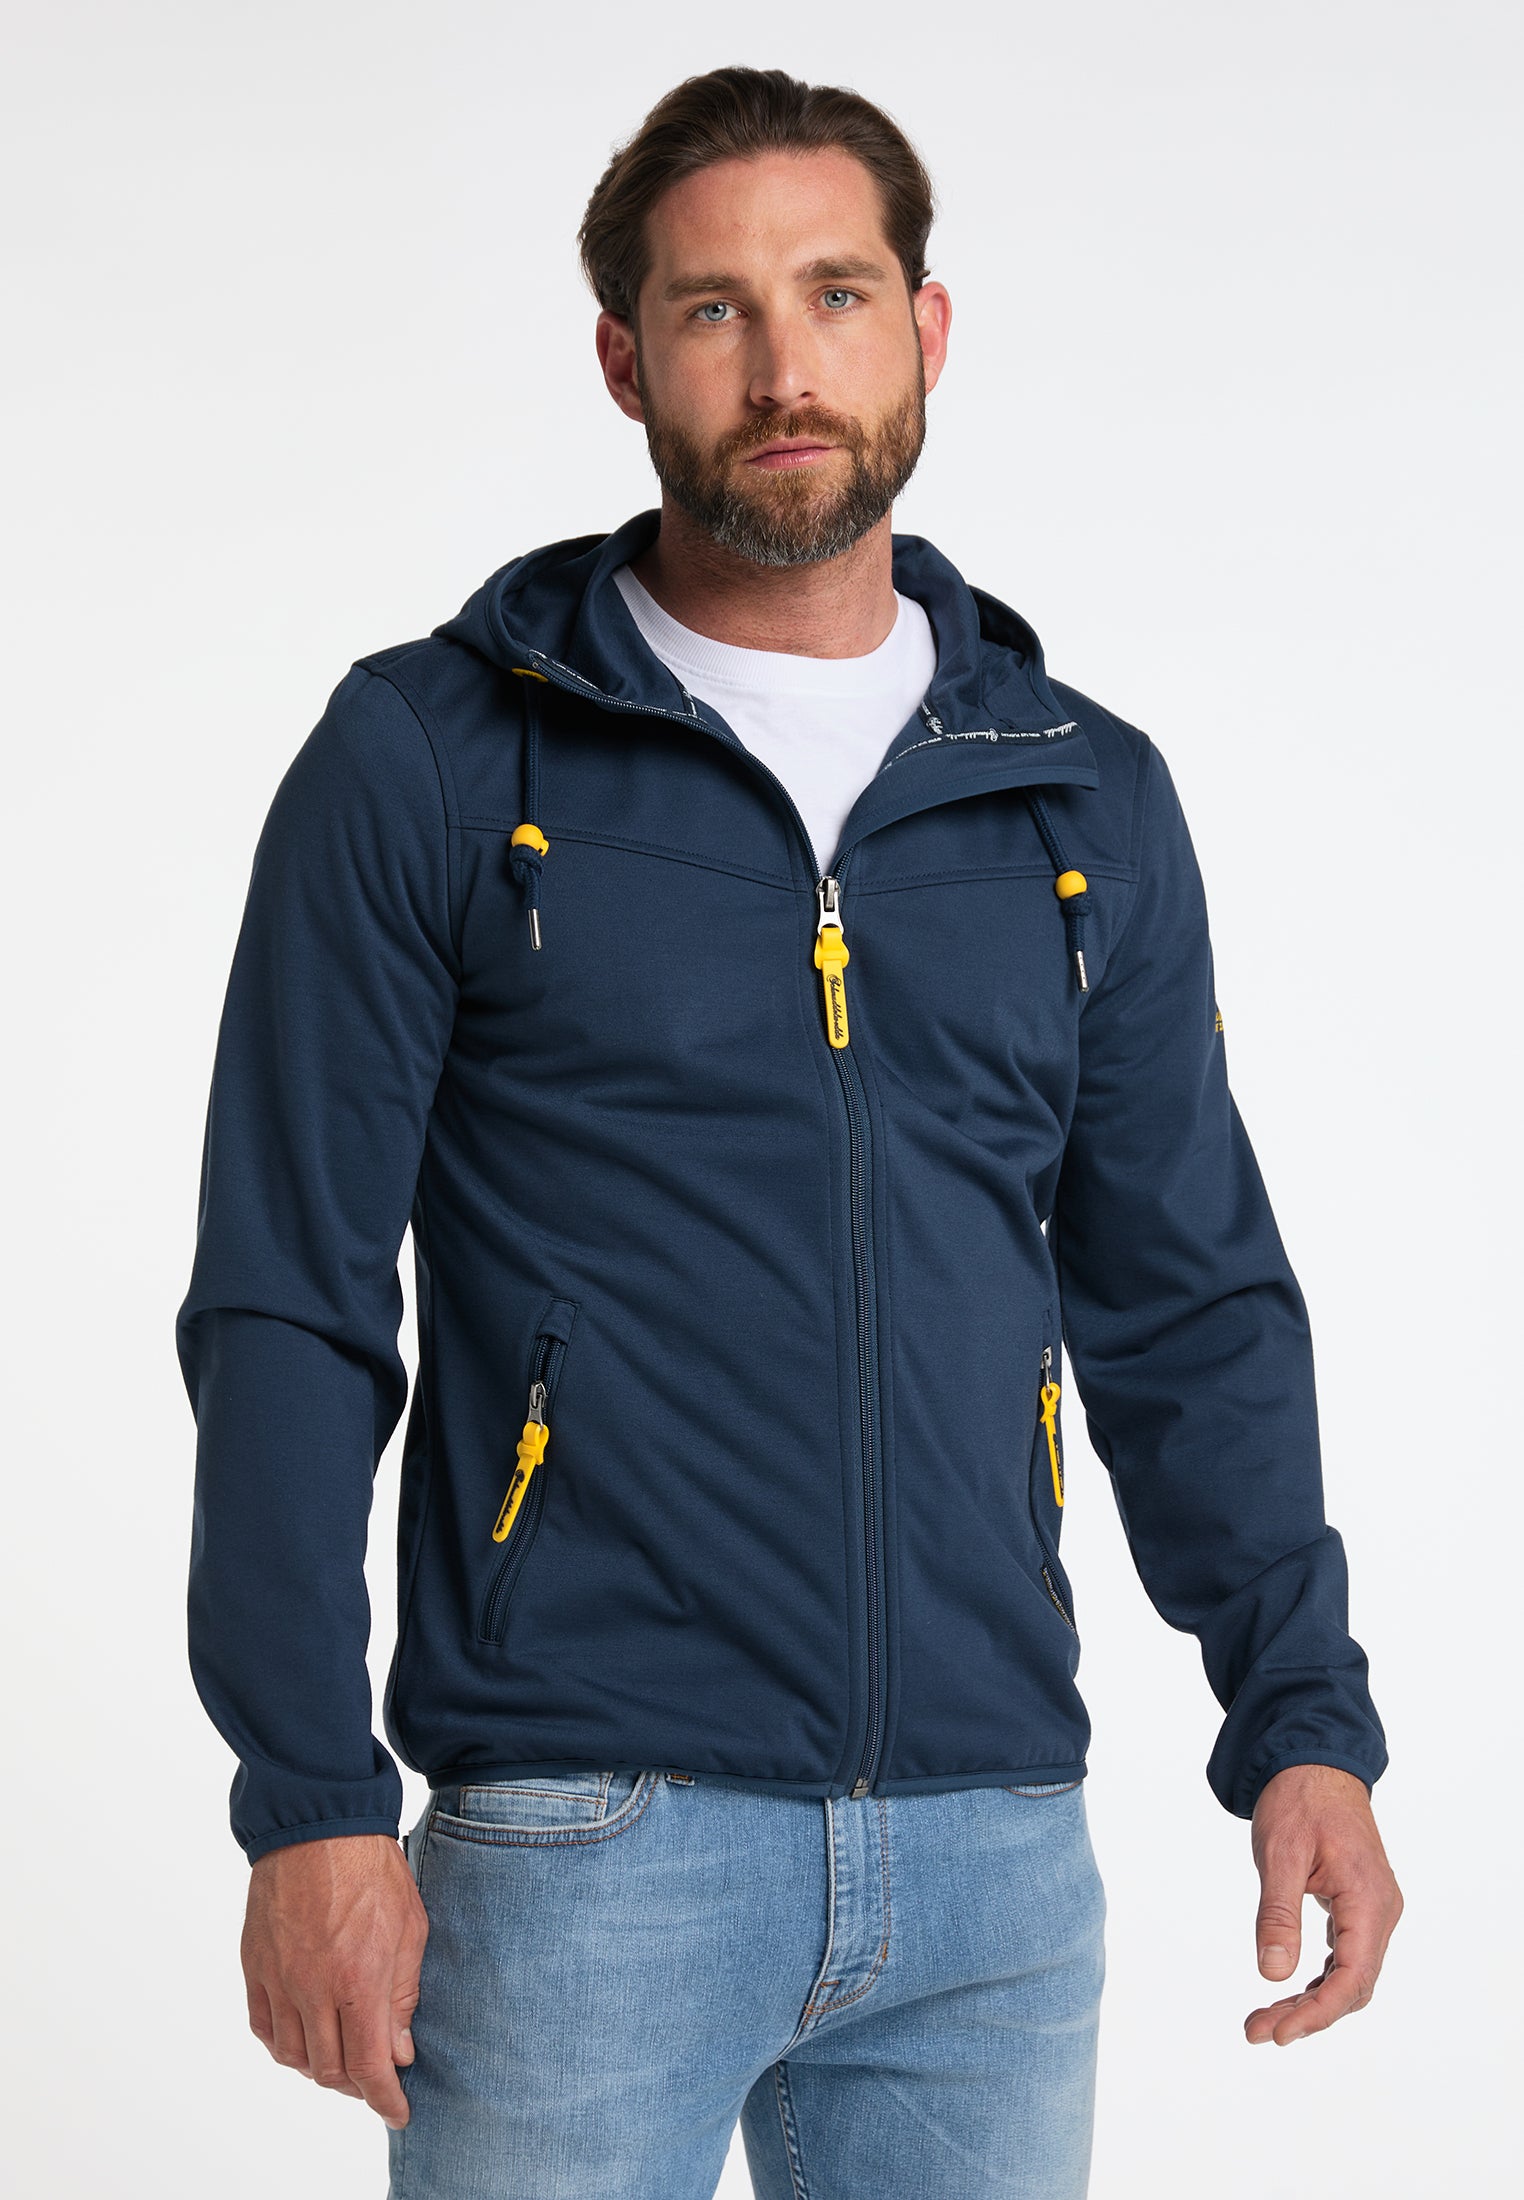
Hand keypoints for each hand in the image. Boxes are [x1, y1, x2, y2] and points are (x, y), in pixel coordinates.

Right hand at [242, 1832, 428, 2128]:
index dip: (385, 2099)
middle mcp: (313, 1988)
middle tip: (376, 2078)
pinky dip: (285, 2045)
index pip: (370, 2066)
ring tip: (343, 2057)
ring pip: (295, 2056)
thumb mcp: (410, 1928)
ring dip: (321, 2068)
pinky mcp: (255, 1966)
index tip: (397, 2112)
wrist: (318, 1822)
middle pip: (330, 2070)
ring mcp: (279, 1978)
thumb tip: (399, 2050)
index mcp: (358, 1979)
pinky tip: (304, 2038)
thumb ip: (403, 1995)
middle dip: (358, 2085)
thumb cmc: (372, 1867)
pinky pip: (264, 2028)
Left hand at [1244, 1762, 1401, 2045]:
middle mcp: (1380, 1911)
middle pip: (1352, 1986)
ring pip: (1349, 1975)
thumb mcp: (1279, 1853)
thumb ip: (1278, 1914)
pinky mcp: (1358, 1906)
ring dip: (1310, 2001)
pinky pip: (1345, 1956)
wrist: (1316, 1760)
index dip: (1317, 2012)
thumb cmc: (1298, 1799)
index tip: (1278, 2032)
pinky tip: (1289, 1993)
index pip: (1353, 1977)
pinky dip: (1318, 1979)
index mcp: (1368, 1899)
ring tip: (1264, 2020)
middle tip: (1256, 2031)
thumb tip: (1272, 1975)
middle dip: (1307, 2014)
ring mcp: (1372, 1910)